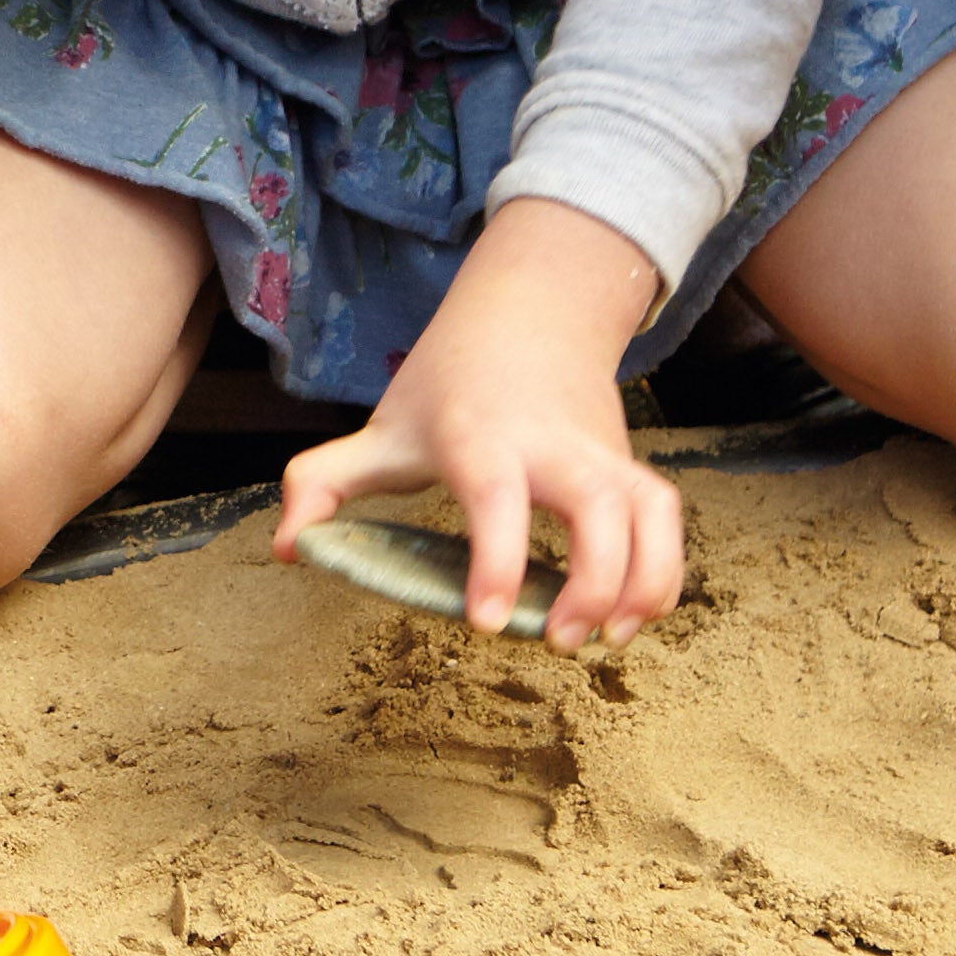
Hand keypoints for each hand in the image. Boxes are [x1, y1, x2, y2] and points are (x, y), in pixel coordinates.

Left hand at [283, 203, 681, 647]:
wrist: (527, 314)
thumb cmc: (446, 384)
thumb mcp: (381, 428)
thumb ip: (324, 483)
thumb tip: (289, 548)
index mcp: (480, 436)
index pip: (495, 496)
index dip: (496, 560)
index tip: (488, 622)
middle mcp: (551, 444)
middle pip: (599, 505)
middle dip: (593, 581)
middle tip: (557, 641)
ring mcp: (599, 453)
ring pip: (649, 511)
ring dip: (644, 581)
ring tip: (608, 640)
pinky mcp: (629, 466)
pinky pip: (665, 518)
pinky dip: (662, 571)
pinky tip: (631, 617)